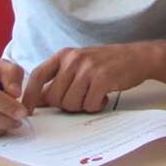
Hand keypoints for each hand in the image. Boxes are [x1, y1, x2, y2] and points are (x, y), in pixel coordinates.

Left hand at [22, 43, 156, 112]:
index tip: (28, 110)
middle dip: (66, 105)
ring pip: (70, 103)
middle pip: (54, 97)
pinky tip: (104, 96)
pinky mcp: (103, 79)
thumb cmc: (105, 64)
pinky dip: (96, 106)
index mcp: (64, 55)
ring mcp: (88, 68)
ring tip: (94, 95)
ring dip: (82, 106)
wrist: (137, 57)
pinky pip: (89, 104)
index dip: (30, 95)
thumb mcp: (79, 65)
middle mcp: (73, 59)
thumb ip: (59, 80)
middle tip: (81, 98)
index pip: (38, 75)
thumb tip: (38, 101)